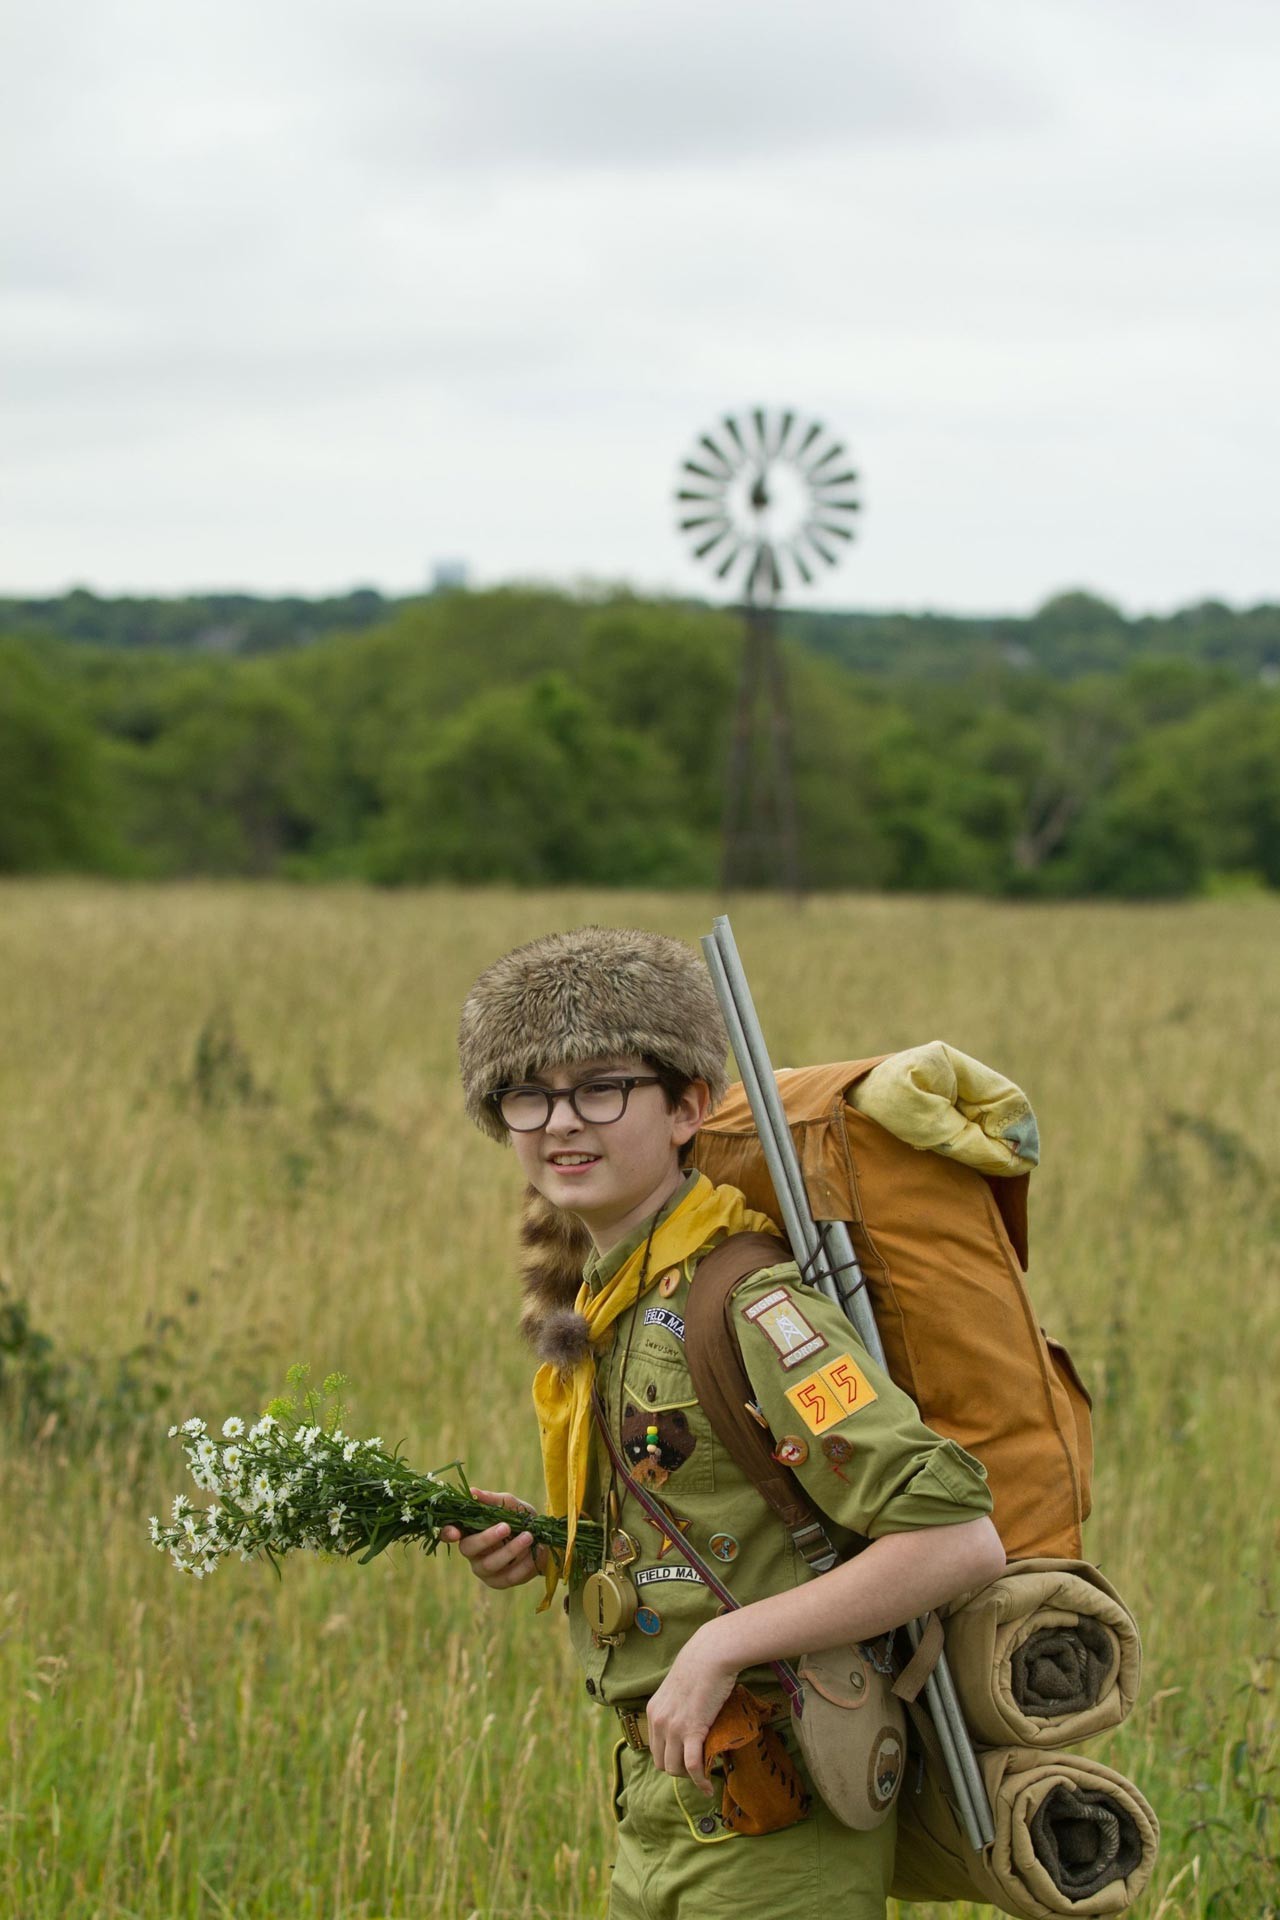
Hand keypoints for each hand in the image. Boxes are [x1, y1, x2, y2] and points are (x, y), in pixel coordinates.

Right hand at [439, 1488, 547, 1589]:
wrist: (545, 1540)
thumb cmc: (521, 1520)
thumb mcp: (511, 1505)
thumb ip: (493, 1500)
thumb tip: (473, 1491)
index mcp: (469, 1530)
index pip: (448, 1533)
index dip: (447, 1533)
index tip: (455, 1532)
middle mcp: (472, 1552)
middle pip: (469, 1549)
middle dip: (487, 1538)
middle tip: (506, 1527)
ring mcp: (484, 1570)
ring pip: (490, 1564)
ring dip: (511, 1550)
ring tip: (529, 1536)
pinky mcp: (499, 1582)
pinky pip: (508, 1577)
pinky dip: (524, 1564)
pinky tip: (535, 1551)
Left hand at [643, 1620, 737, 1794]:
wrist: (710, 1654)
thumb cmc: (701, 1667)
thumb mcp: (679, 1690)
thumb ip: (677, 1708)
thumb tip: (690, 1721)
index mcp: (653, 1712)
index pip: (655, 1748)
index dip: (671, 1758)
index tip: (686, 1760)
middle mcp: (658, 1721)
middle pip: (661, 1763)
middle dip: (678, 1770)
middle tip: (697, 1768)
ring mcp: (672, 1727)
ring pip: (674, 1769)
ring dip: (688, 1777)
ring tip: (703, 1775)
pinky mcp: (691, 1730)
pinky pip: (691, 1766)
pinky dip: (699, 1781)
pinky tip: (708, 1786)